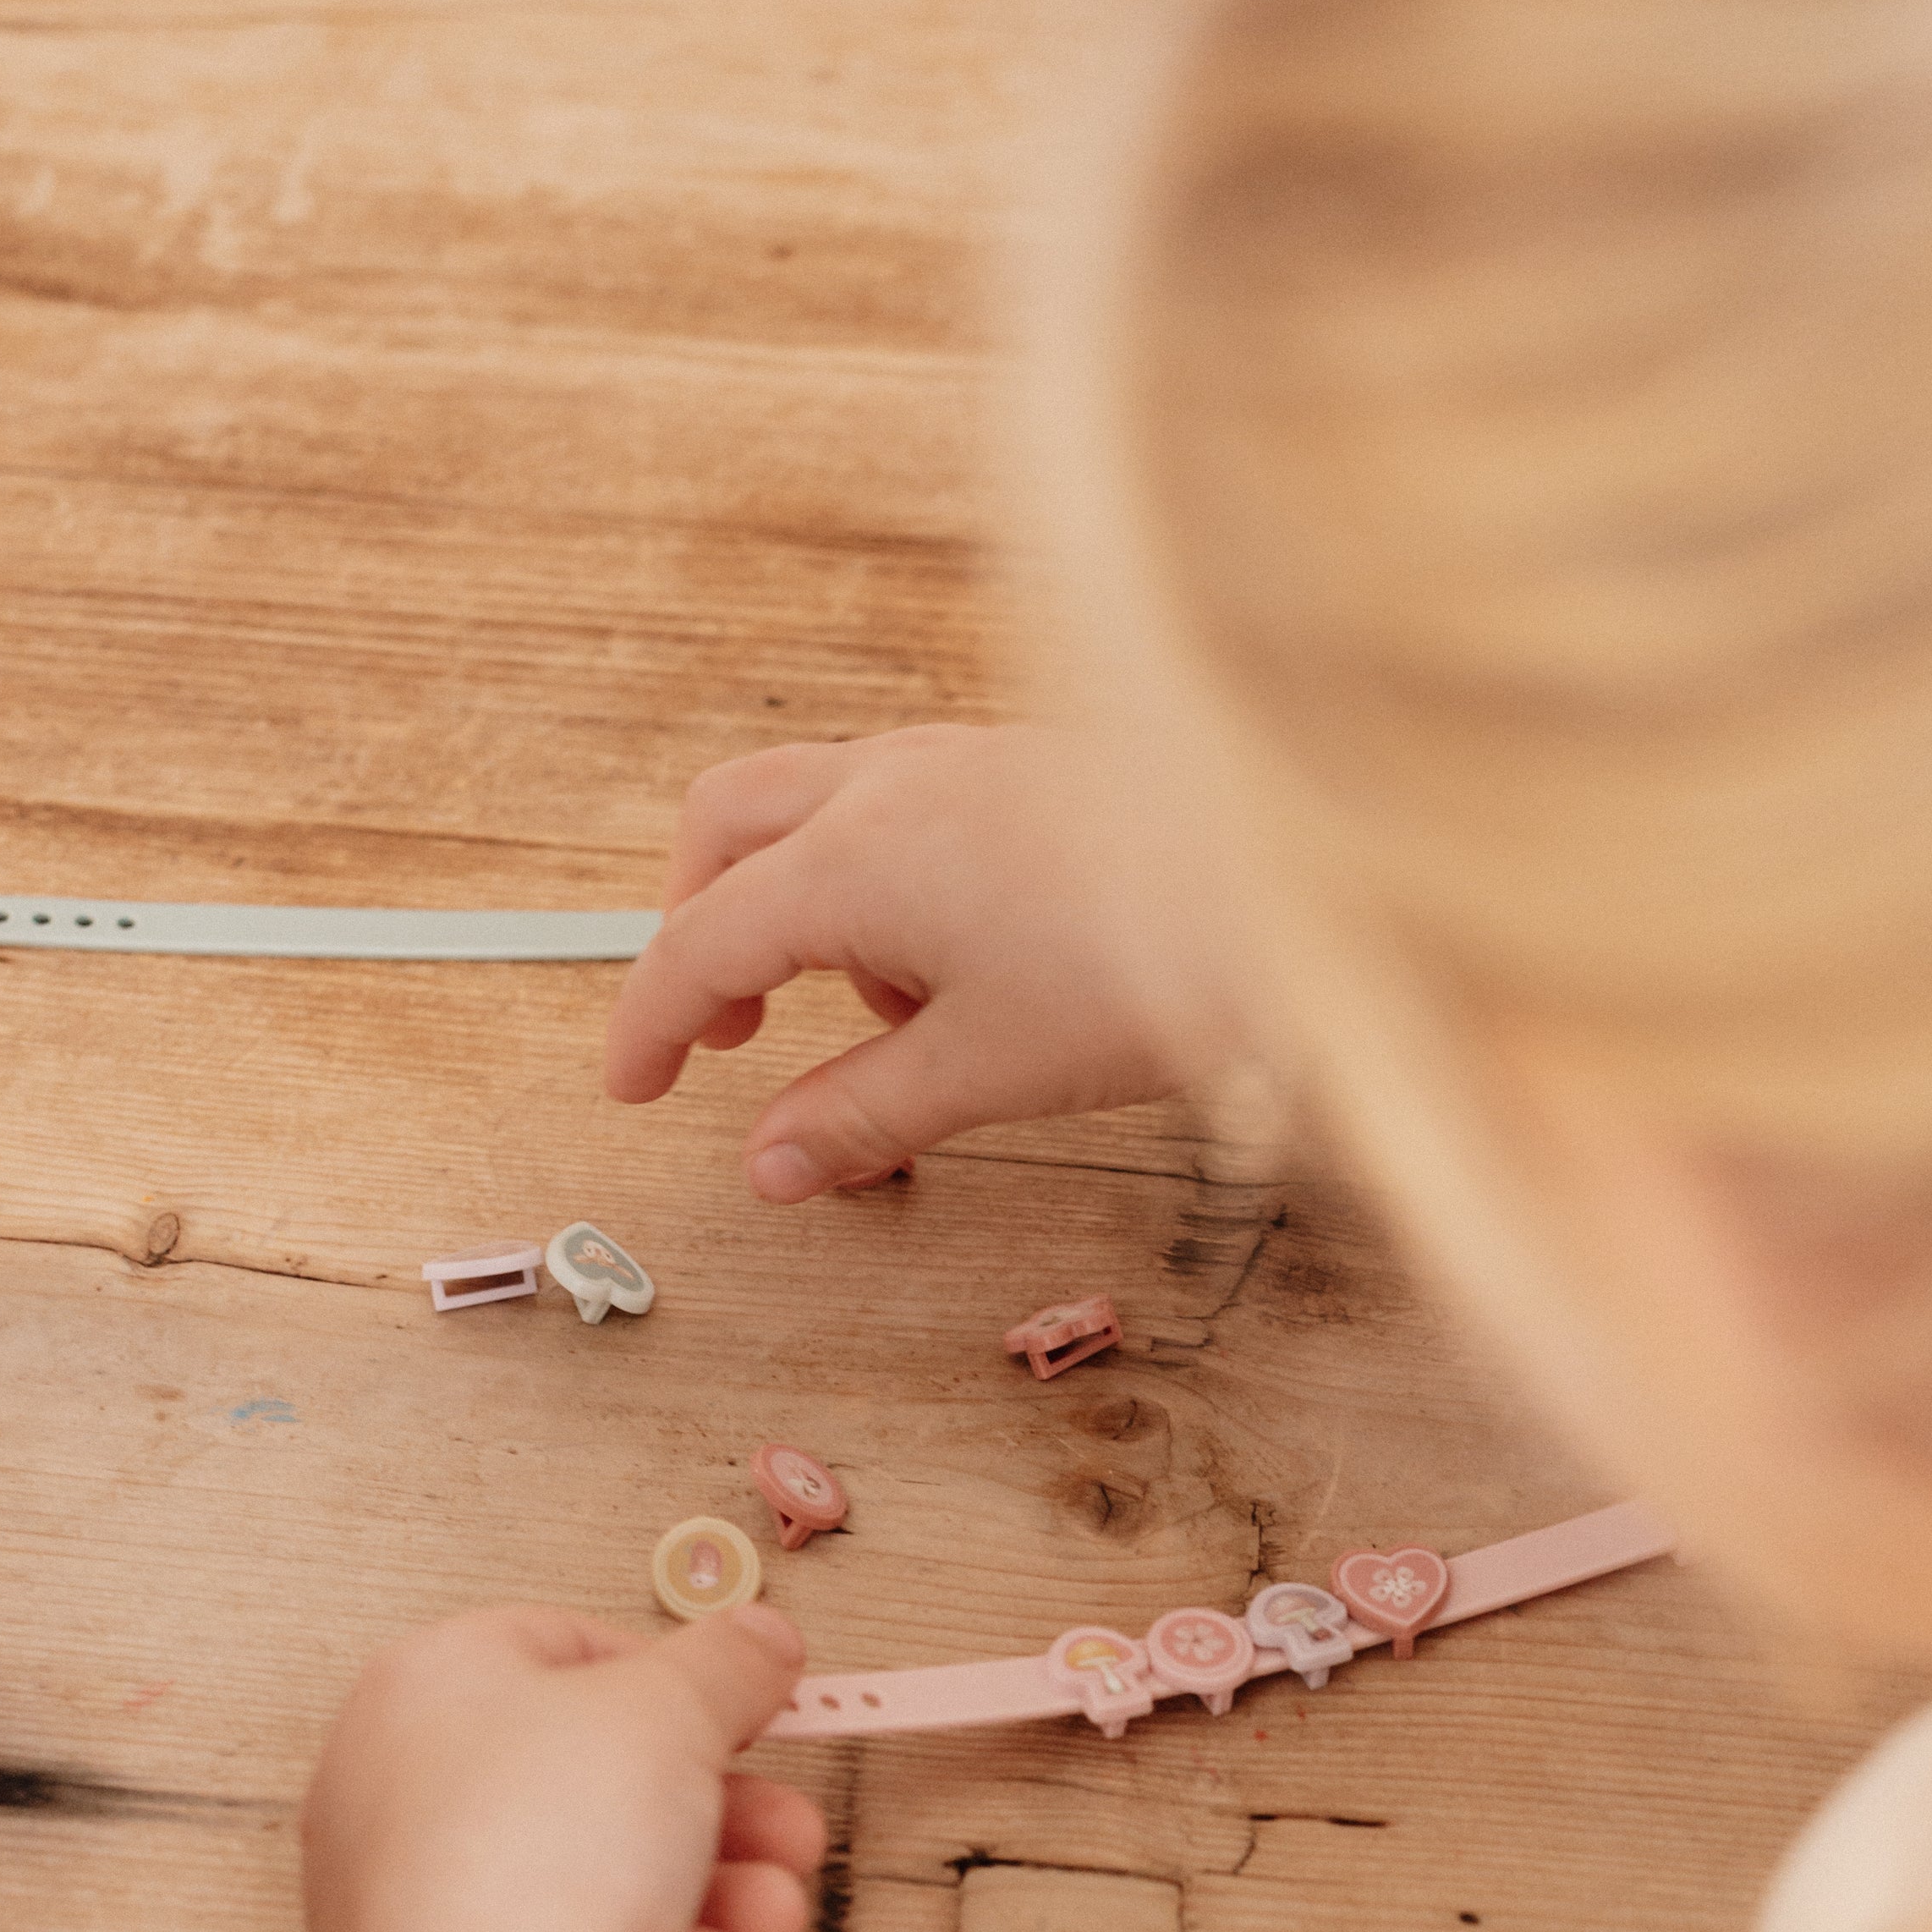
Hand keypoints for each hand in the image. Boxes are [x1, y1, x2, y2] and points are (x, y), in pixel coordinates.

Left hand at [303, 1606, 826, 1931]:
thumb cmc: (548, 1851)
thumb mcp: (675, 1710)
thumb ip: (728, 1662)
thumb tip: (758, 1637)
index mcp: (423, 1683)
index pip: (563, 1645)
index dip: (676, 1677)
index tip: (750, 1711)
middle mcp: (392, 1786)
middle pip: (591, 1776)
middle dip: (720, 1809)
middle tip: (790, 1831)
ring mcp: (404, 1900)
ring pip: (587, 1876)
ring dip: (706, 1893)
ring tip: (769, 1916)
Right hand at [603, 722, 1222, 1201]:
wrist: (1299, 884)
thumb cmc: (1150, 963)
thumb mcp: (987, 1068)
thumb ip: (861, 1115)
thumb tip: (769, 1169)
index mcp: (852, 857)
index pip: (701, 940)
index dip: (650, 1022)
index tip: (632, 1088)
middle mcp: (887, 785)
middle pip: (728, 832)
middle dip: (703, 926)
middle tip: (733, 1033)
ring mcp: (955, 762)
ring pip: (816, 810)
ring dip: (805, 907)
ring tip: (889, 1022)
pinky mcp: (1017, 766)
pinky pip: (903, 808)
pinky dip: (887, 881)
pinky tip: (967, 969)